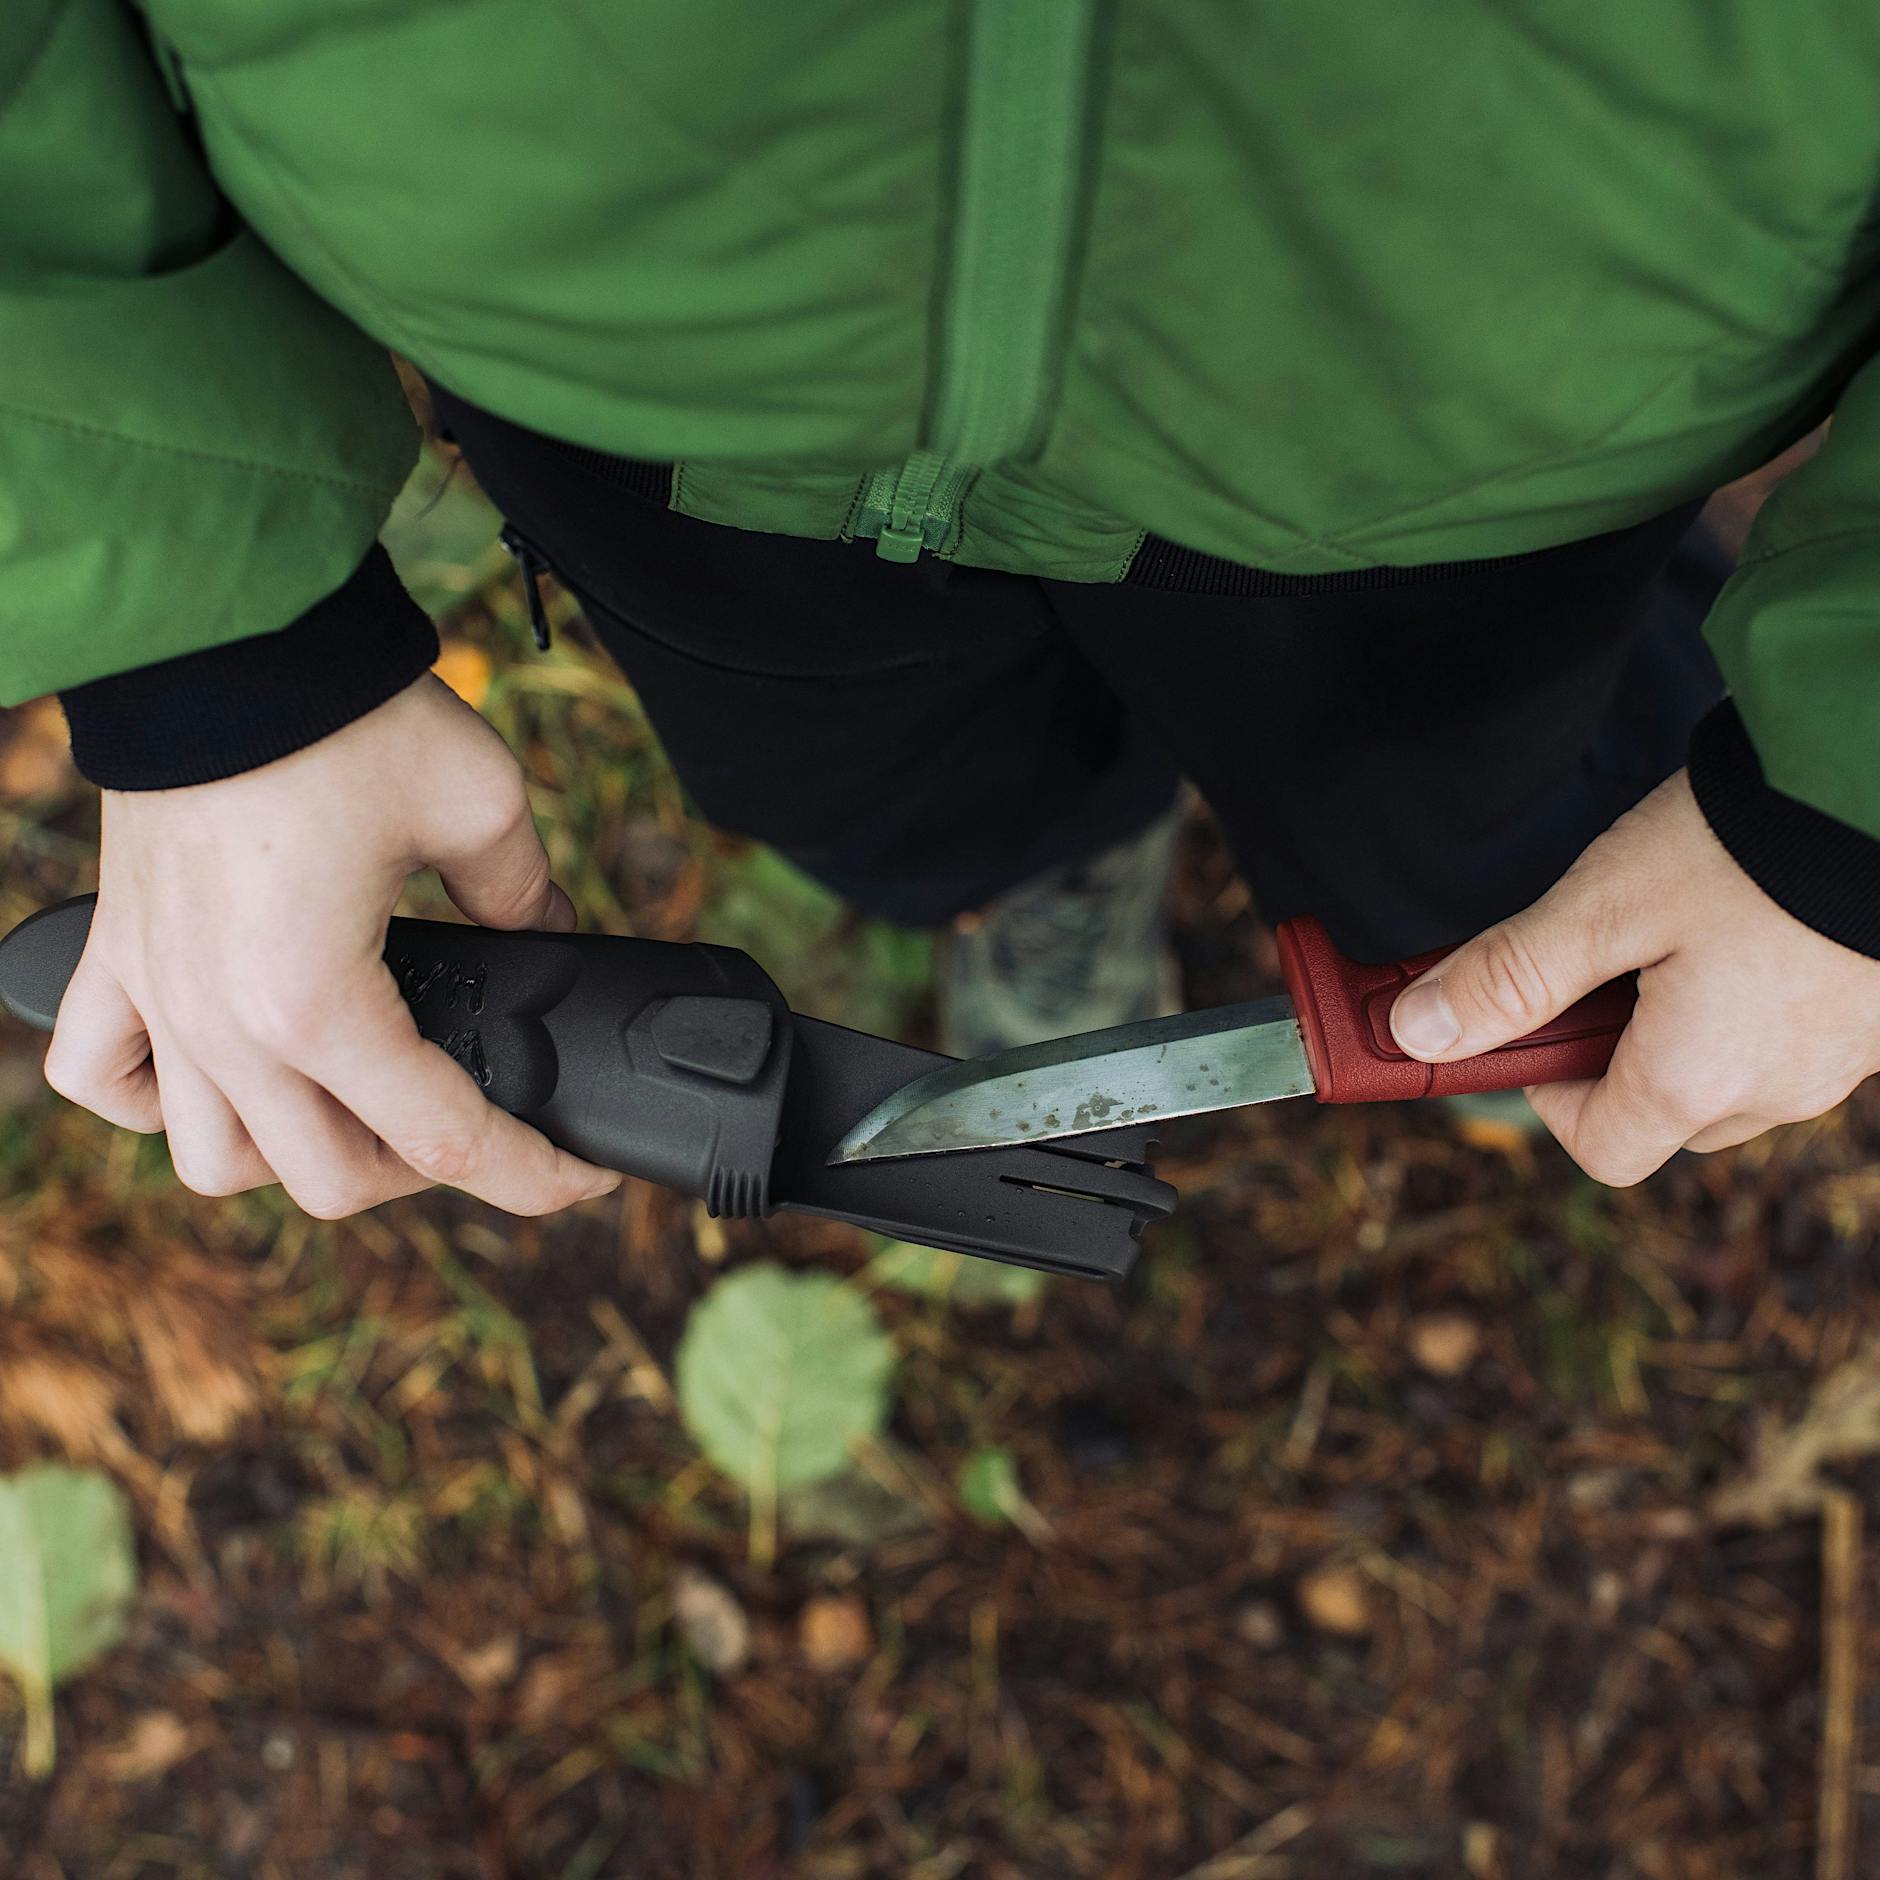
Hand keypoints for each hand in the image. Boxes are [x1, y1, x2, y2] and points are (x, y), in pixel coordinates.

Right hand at [47, 674, 619, 1217]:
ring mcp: (161, 1000)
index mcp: (317, 1006)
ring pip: (214, 1161)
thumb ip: (526, 894)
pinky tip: (216, 1076)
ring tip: (357, 1112)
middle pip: (329, 1180)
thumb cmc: (340, 717)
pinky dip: (157, 1102)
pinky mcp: (118, 956)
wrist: (219, 636)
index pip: (443, 1142)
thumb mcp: (481, 806)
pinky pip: (102, 1077)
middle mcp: (225, 1028)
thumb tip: (548, 931)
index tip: (579, 1177)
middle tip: (475, 1122)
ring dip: (294, 1157)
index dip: (531, 1174)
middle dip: (421, 1172)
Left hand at [1388, 769, 1879, 1183]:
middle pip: (1669, 1115)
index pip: (1602, 1151)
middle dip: (1620, 1054)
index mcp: (1699, 1082)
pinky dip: (1761, 997)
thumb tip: (1419, 1031)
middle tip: (1610, 958)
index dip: (1551, 1096)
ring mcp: (1846, 1057)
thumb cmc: (1754, 844)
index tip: (1538, 1024)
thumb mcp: (1604, 905)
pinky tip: (1754, 921)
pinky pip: (1801, 1033)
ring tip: (1689, 925)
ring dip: (1693, 1024)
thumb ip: (1509, 976)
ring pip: (1739, 1075)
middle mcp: (1781, 1091)